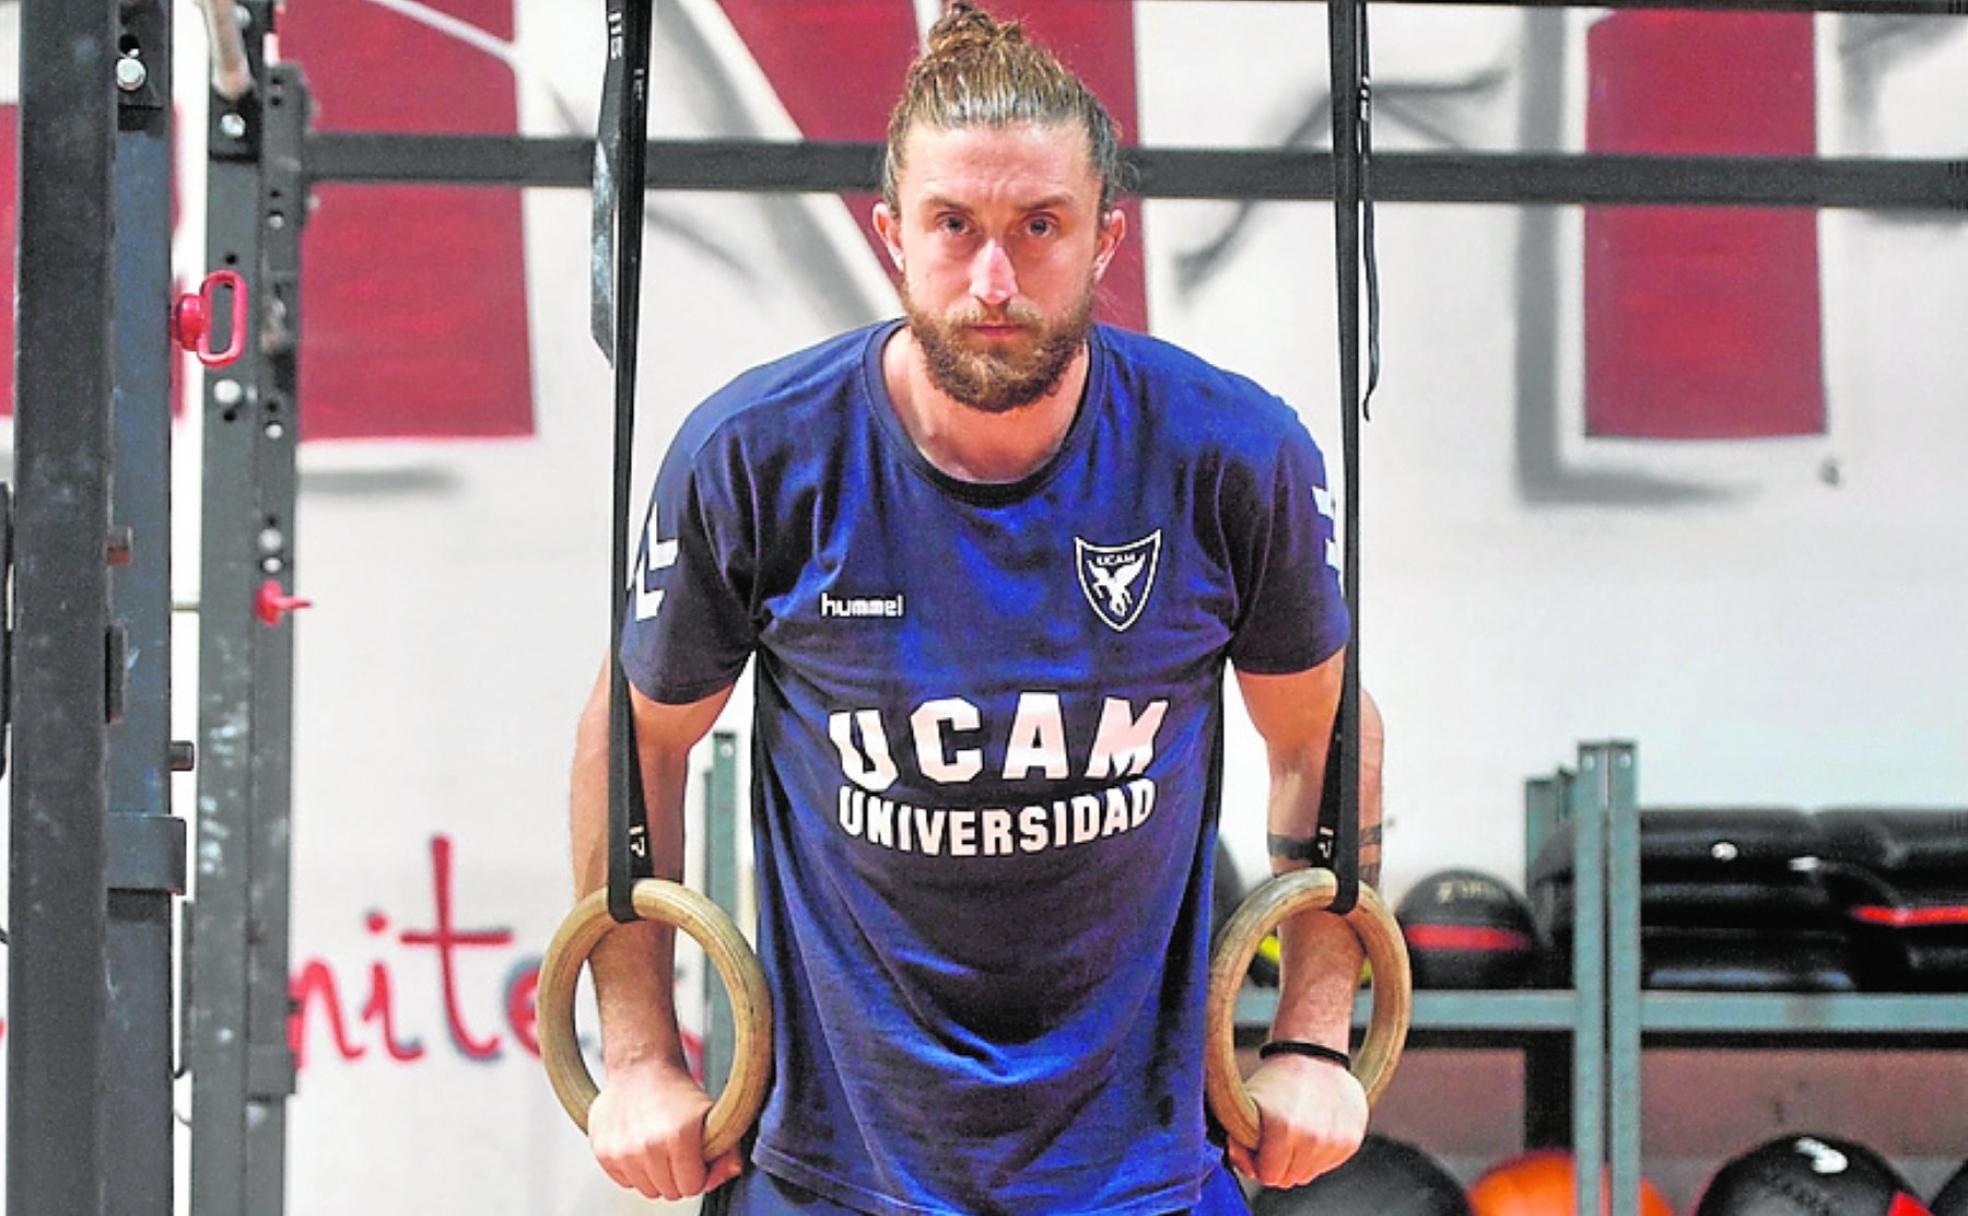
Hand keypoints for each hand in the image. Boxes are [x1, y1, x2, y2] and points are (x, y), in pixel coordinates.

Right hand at [587, 1056, 743, 1200]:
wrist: (640, 1067)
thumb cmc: (676, 1090)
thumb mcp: (712, 1114)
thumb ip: (727, 1150)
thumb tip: (723, 1175)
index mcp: (679, 1137)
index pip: (692, 1187)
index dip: (697, 1173)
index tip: (694, 1157)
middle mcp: (648, 1146)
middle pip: (670, 1192)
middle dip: (677, 1175)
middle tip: (676, 1149)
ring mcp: (623, 1151)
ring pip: (647, 1190)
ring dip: (655, 1174)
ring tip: (658, 1145)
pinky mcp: (603, 1152)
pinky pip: (625, 1182)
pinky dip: (634, 1169)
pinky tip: (639, 1145)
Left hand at [1224, 1053, 1367, 1188]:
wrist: (1312, 1054)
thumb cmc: (1276, 1081)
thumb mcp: (1245, 1105)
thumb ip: (1238, 1143)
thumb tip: (1249, 1170)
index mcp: (1284, 1128)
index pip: (1269, 1176)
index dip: (1260, 1163)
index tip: (1261, 1146)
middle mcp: (1313, 1137)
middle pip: (1290, 1179)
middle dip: (1280, 1163)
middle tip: (1279, 1138)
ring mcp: (1336, 1140)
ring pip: (1310, 1174)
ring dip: (1300, 1160)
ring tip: (1297, 1130)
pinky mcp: (1352, 1139)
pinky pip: (1329, 1164)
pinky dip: (1320, 1153)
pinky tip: (1315, 1127)